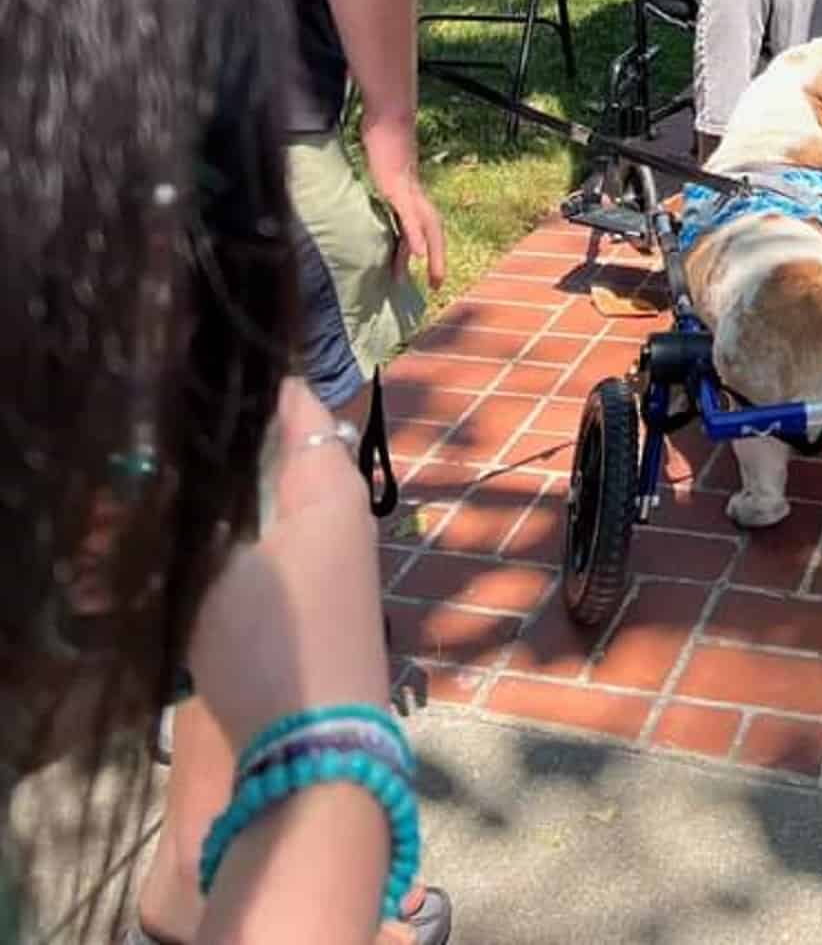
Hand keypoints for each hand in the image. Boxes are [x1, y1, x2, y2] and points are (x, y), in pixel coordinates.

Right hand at [187, 379, 387, 750]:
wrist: (317, 746)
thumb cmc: (273, 642)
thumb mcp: (217, 576)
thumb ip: (199, 526)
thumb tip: (175, 494)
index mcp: (329, 494)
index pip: (308, 421)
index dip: (281, 396)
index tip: (253, 374)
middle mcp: (347, 522)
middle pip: (311, 462)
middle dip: (273, 443)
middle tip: (220, 427)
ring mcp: (347, 570)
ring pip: (306, 509)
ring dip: (270, 494)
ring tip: (218, 482)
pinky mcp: (334, 612)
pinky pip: (300, 551)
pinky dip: (271, 538)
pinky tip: (235, 549)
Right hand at [362, 112, 446, 289]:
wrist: (389, 113)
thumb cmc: (383, 133)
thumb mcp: (382, 159)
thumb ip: (382, 171)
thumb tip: (377, 176)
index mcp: (410, 189)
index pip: (423, 222)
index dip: (425, 244)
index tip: (421, 266)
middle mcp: (414, 193)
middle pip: (433, 230)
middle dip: (436, 258)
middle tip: (436, 285)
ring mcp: (409, 189)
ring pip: (427, 227)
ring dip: (433, 254)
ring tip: (435, 279)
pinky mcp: (399, 185)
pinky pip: (409, 216)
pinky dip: (415, 235)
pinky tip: (417, 254)